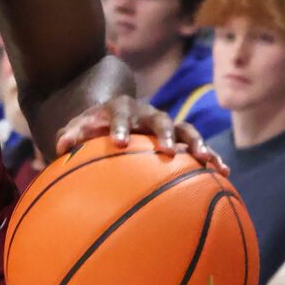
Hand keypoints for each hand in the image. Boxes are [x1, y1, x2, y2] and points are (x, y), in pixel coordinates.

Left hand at [55, 94, 220, 170]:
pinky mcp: (180, 140)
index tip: (119, 143)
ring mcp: (166, 127)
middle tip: (166, 151)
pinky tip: (223, 174)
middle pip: (160, 119)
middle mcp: (148, 114)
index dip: (120, 126)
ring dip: (197, 144)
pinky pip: (198, 147)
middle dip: (164, 133)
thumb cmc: (91, 128)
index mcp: (121, 110)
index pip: (120, 115)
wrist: (113, 118)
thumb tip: (61, 148)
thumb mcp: (77, 128)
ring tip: (207, 160)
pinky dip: (211, 157)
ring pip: (186, 131)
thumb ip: (69, 135)